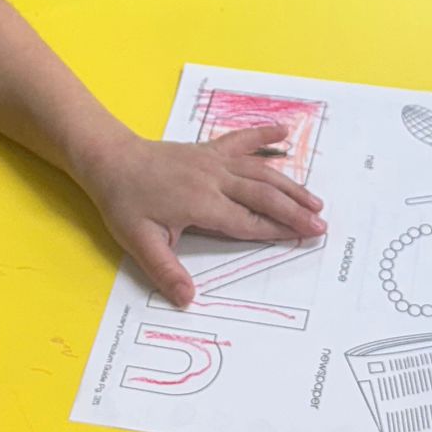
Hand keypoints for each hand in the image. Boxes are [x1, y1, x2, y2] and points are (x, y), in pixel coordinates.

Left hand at [82, 123, 324, 307]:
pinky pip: (241, 140)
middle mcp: (213, 179)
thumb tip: (187, 299)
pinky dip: (264, 134)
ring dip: (289, 185)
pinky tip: (284, 131)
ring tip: (314, 200)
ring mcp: (212, 160)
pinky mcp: (208, 148)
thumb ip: (166, 271)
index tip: (305, 237)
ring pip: (260, 171)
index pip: (247, 221)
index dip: (278, 230)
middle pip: (263, 195)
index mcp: (201, 203)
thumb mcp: (139, 242)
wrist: (111, 160)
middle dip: (294, 210)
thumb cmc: (124, 202)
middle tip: (321, 224)